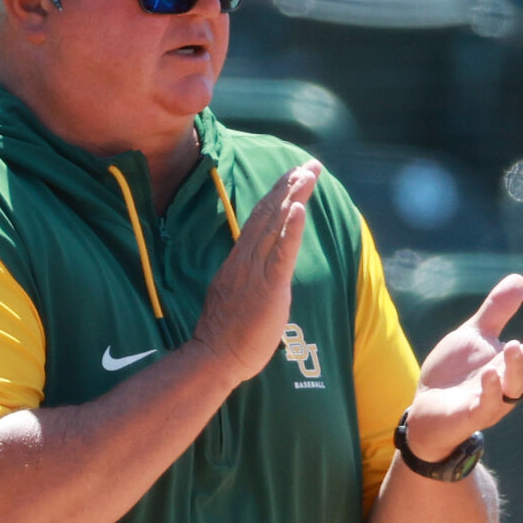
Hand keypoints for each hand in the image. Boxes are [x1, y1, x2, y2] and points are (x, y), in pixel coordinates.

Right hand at [192, 161, 319, 382]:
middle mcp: (246, 259)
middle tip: (308, 165)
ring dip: (294, 196)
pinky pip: (281, 253)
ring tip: (308, 173)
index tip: (292, 175)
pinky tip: (300, 207)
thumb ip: (249, 278)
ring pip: (276, 225)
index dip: (277, 195)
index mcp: (239, 260)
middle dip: (290, 186)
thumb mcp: (237, 296)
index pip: (260, 219)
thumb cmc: (227, 335)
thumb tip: (260, 272)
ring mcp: (256, 271)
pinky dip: (291, 228)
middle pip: (268, 213)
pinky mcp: (269, 287)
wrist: (214, 357)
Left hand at [403, 274, 522, 461]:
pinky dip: (490, 390)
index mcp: (511, 366)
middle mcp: (507, 385)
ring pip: (514, 388)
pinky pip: (486, 406)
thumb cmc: (454, 372)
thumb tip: (520, 279)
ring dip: (516, 367)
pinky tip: (488, 373)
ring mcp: (491, 402)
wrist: (425, 406)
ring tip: (513, 344)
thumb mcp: (475, 334)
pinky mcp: (470, 415)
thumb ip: (497, 311)